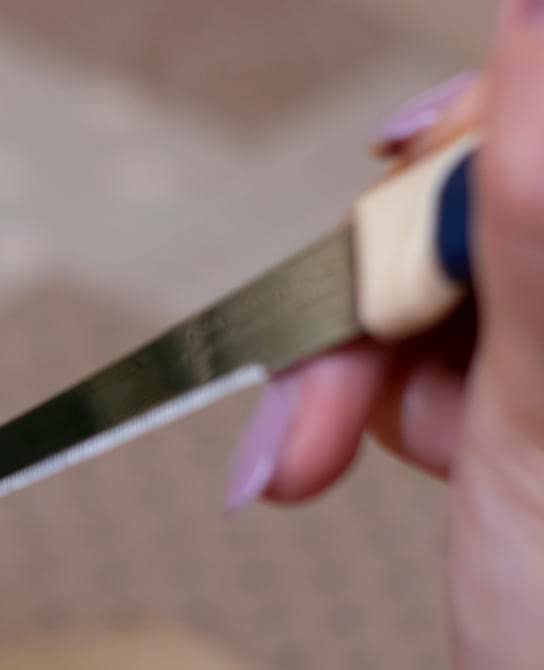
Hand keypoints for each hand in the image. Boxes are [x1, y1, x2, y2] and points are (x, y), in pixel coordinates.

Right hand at [226, 3, 543, 669]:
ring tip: (318, 455)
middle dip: (389, 272)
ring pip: (471, 273)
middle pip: (511, 195)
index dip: (474, 134)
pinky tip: (362, 454)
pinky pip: (461, 349)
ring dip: (364, 348)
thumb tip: (528, 9)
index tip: (388, 172)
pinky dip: (384, 392)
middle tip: (321, 387)